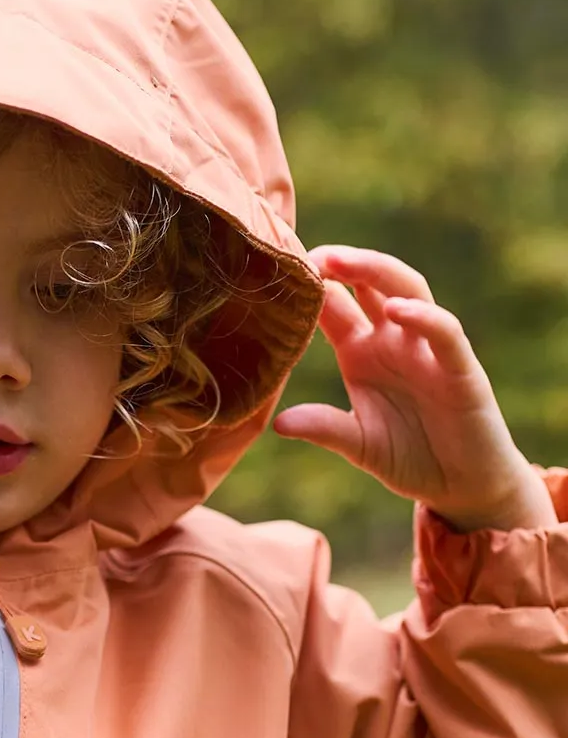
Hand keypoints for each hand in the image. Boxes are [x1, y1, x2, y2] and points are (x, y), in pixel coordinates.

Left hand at [273, 246, 556, 531]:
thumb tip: (278, 423)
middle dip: (341, 264)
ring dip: (375, 272)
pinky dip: (423, 317)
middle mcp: (393, 342)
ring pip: (407, 292)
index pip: (334, 306)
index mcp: (361, 353)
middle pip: (369, 285)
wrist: (460, 484)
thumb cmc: (409, 457)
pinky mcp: (460, 368)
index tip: (277, 271)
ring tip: (340, 262)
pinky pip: (444, 333)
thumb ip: (324, 428)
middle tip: (306, 254)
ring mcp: (428, 350)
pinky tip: (395, 310)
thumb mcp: (357, 444)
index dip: (310, 287)